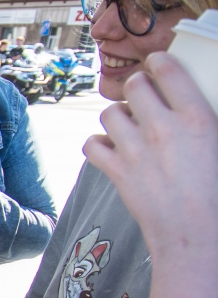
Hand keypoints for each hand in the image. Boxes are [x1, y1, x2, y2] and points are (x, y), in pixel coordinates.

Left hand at [84, 53, 217, 259]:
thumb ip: (203, 122)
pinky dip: (98, 144)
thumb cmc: (216, 194)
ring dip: (118, 116)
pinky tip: (112, 148)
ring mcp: (135, 150)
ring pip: (110, 113)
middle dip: (137, 87)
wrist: (195, 234)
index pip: (167, 70)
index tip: (157, 67)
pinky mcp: (116, 171)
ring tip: (130, 126)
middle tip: (144, 99)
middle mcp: (163, 128)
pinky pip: (91, 144)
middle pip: (134, 85)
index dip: (158, 63)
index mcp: (197, 118)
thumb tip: (192, 115)